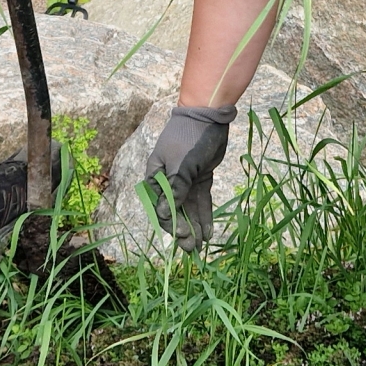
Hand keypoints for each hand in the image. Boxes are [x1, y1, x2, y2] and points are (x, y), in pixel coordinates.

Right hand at [142, 103, 236, 251]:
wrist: (208, 115)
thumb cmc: (188, 138)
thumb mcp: (182, 165)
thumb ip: (175, 190)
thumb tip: (165, 215)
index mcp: (156, 176)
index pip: (160, 206)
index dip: (171, 223)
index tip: (184, 235)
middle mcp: (169, 180)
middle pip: (175, 210)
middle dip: (184, 230)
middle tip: (193, 250)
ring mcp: (185, 179)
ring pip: (189, 207)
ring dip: (195, 226)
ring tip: (201, 246)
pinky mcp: (200, 177)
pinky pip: (201, 199)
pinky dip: (204, 214)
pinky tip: (209, 232)